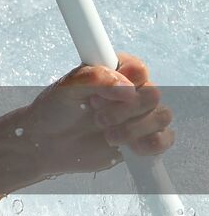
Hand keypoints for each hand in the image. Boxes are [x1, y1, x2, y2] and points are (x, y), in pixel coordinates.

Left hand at [20, 53, 173, 177]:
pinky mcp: (143, 139)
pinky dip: (150, 144)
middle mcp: (130, 91)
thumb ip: (94, 78)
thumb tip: (127, 87)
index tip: (97, 95)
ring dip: (135, 128)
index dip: (124, 83)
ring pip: (162, 116)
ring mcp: (139, 116)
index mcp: (113, 71)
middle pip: (153, 93)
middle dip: (127, 109)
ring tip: (107, 135)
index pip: (138, 68)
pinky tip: (128, 147)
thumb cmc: (55, 110)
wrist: (48, 143)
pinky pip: (166, 139)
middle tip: (98, 116)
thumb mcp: (66, 87)